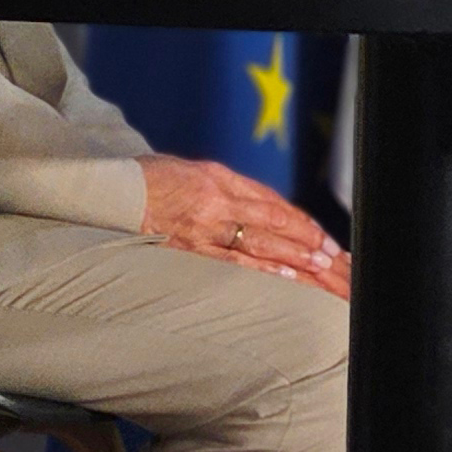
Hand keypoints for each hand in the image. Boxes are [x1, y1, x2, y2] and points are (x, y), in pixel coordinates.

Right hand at [137, 154, 349, 299]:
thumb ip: (236, 190)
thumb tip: (272, 211)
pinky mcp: (190, 248)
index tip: (328, 242)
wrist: (114, 191)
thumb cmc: (157, 179)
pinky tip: (285, 278)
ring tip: (323, 272)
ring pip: (261, 246)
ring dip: (295, 261)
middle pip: (278, 227)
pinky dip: (261, 270)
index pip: (277, 207)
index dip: (305, 226)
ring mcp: (206, 228)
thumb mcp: (201, 172)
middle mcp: (220, 203)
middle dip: (311, 246)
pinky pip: (232, 262)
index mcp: (224, 181)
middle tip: (337, 262)